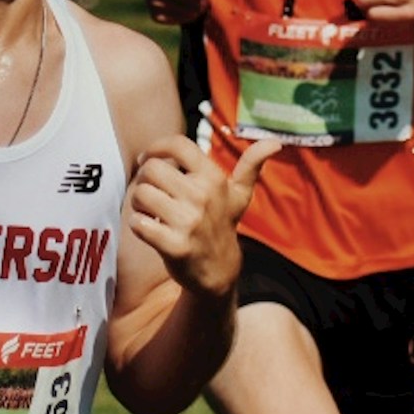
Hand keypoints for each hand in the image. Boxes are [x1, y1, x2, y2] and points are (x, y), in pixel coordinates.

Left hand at [125, 134, 278, 299]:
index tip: (146, 159)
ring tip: (150, 212)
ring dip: (138, 204)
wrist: (219, 271)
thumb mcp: (239, 195)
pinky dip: (137, 225)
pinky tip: (150, 229)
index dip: (155, 147)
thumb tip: (275, 142)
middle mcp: (203, 196)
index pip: (179, 145)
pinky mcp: (174, 246)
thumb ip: (251, 165)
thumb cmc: (222, 224)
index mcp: (214, 178)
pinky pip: (138, 223)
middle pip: (151, 169)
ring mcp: (189, 222)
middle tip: (151, 193)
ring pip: (140, 194)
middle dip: (143, 180)